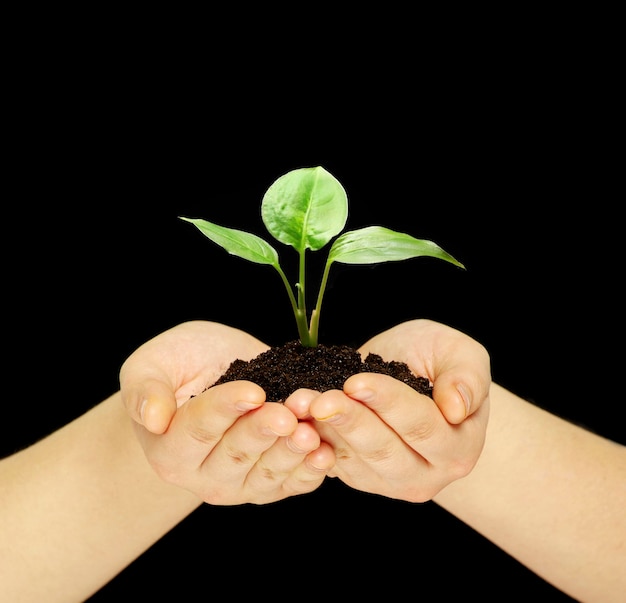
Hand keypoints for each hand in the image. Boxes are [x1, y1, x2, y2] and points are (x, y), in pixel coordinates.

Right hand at [119, 321, 333, 503]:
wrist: (210, 376)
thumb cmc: (177, 366)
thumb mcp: (149, 364)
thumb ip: (145, 389)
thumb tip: (153, 419)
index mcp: (171, 448)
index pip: (199, 429)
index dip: (227, 410)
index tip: (254, 391)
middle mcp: (204, 475)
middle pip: (236, 455)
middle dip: (264, 432)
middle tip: (287, 415)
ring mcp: (240, 484)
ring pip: (268, 474)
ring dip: (292, 453)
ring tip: (310, 432)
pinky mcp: (270, 484)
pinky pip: (292, 483)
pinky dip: (310, 471)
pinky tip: (327, 453)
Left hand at [284, 319, 490, 501]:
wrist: (414, 374)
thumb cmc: (439, 361)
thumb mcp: (461, 353)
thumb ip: (467, 378)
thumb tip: (456, 408)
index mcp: (459, 446)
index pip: (421, 426)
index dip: (387, 403)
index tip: (356, 381)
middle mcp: (426, 474)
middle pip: (384, 451)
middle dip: (349, 421)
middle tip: (320, 399)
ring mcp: (390, 481)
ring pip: (354, 460)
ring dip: (324, 430)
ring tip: (302, 403)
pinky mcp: (359, 477)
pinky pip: (333, 462)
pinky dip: (312, 439)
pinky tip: (297, 415)